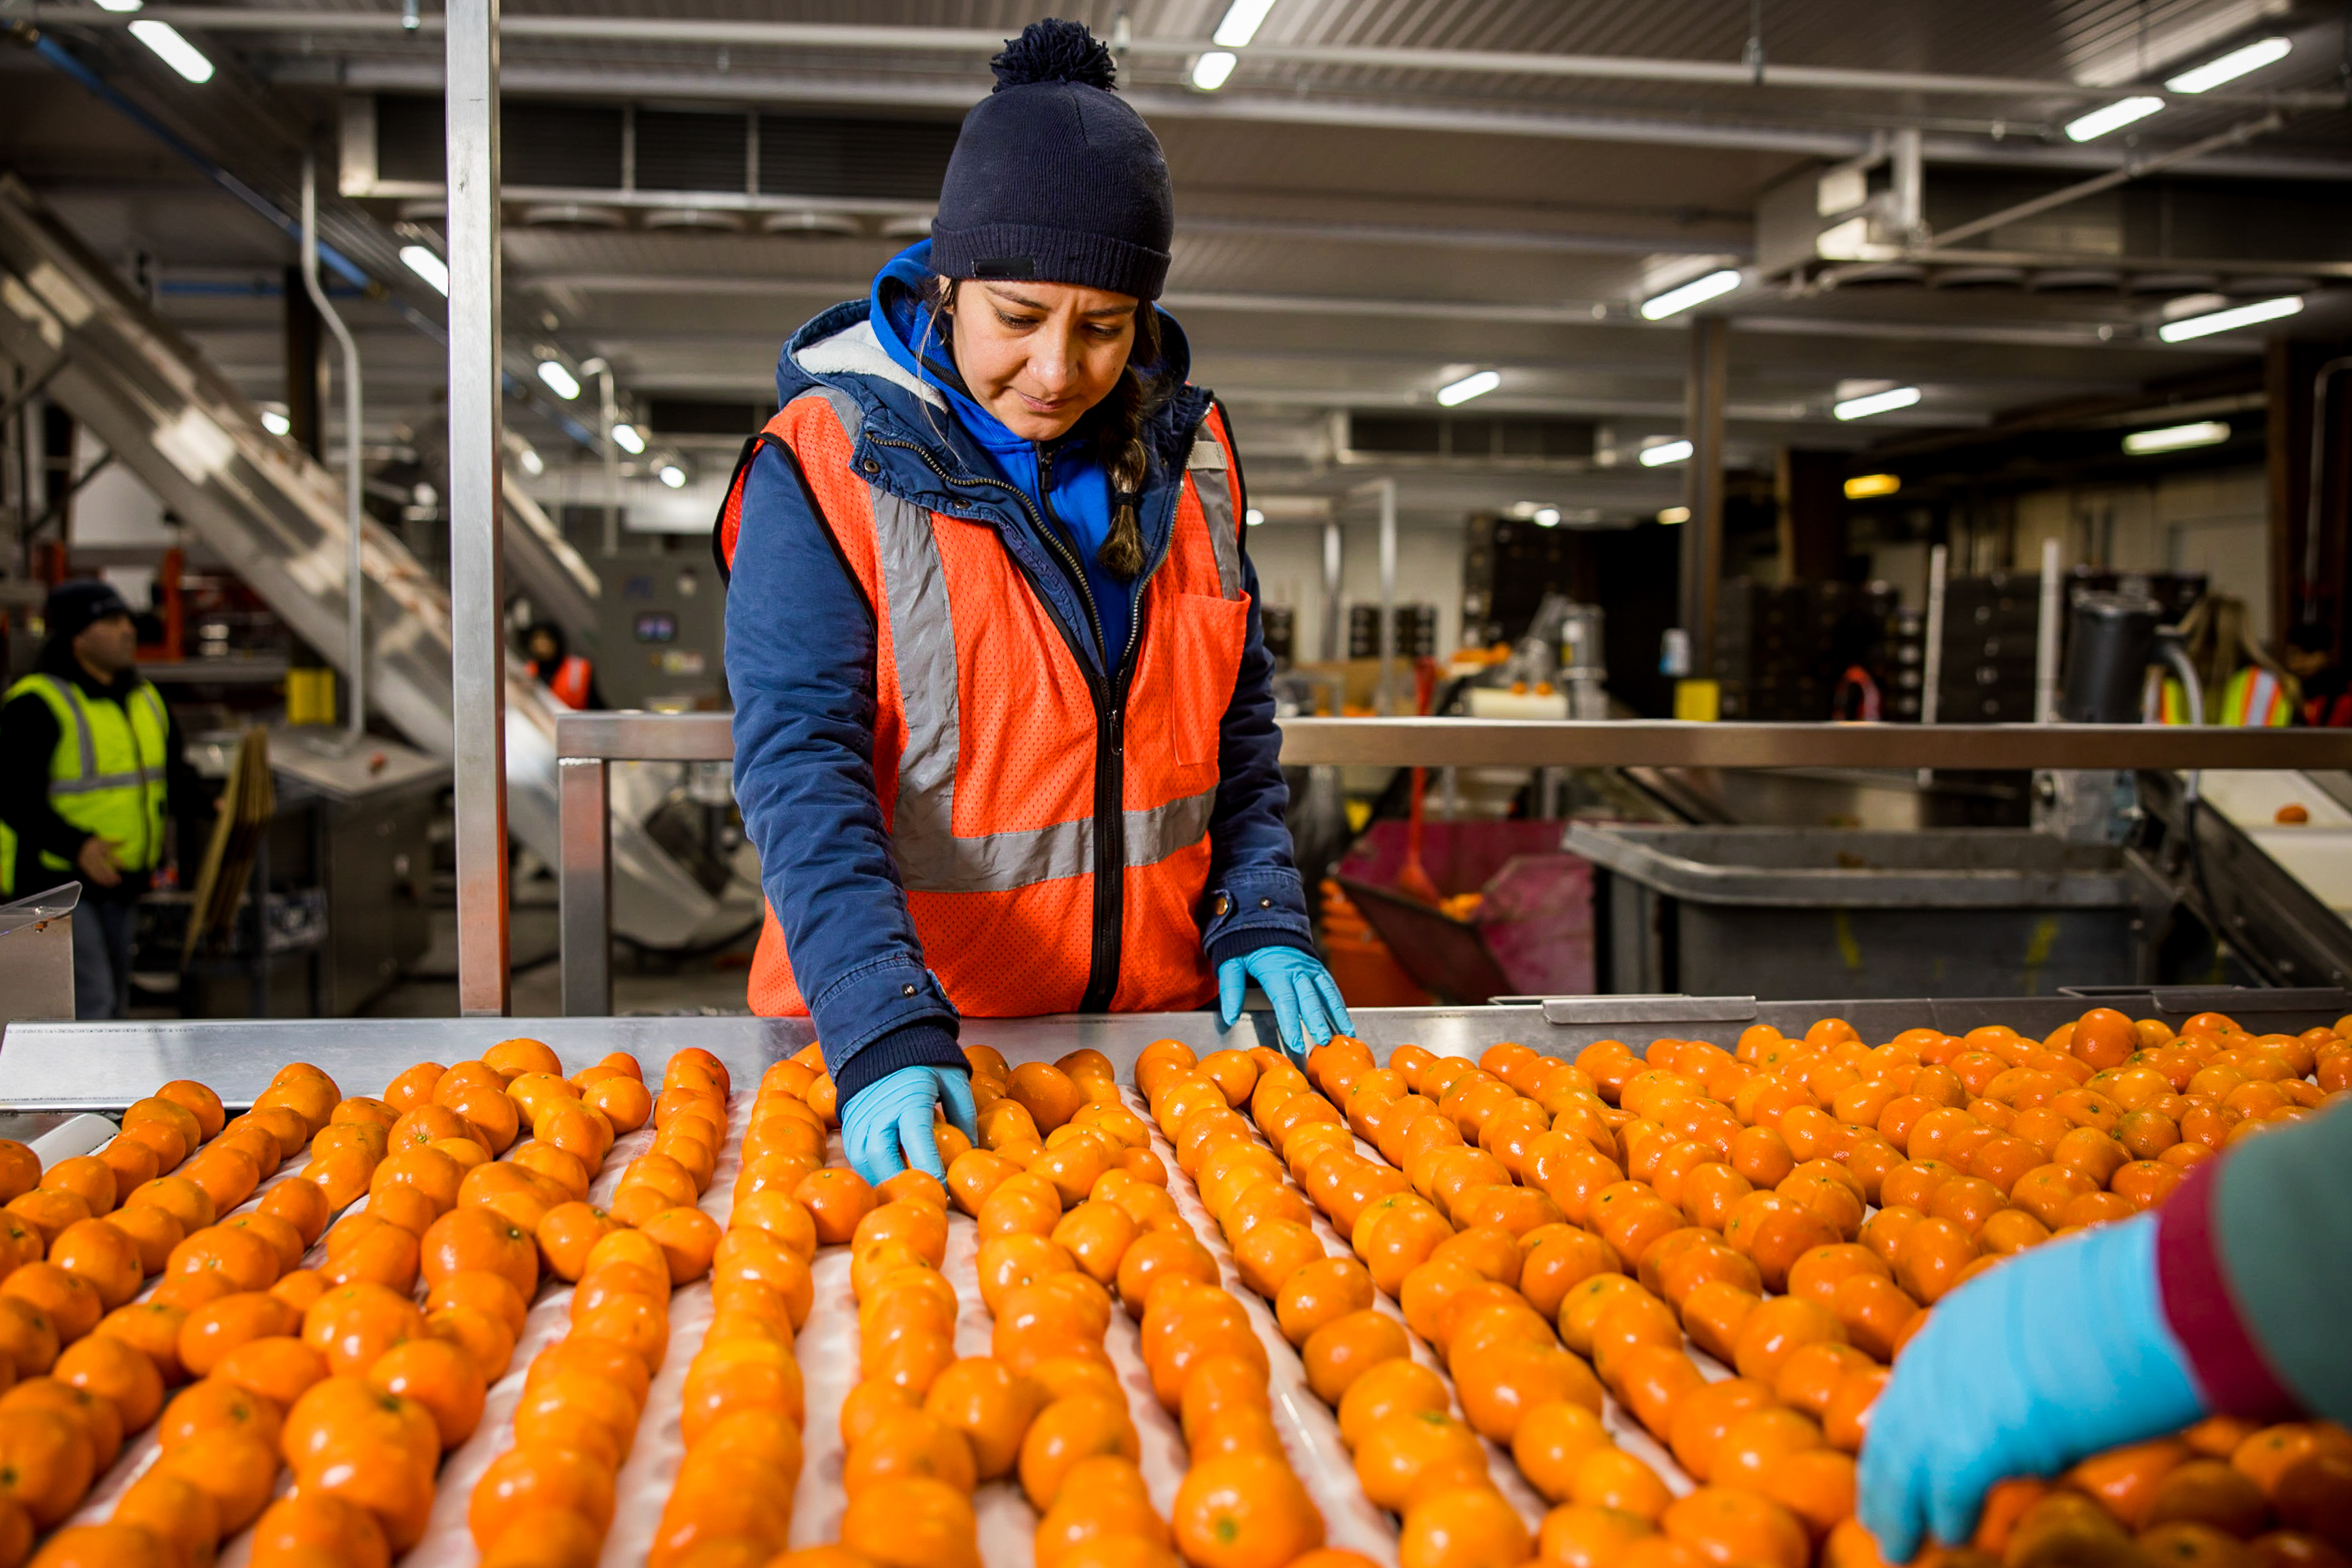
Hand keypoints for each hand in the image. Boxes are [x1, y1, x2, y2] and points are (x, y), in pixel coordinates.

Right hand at [75, 836, 122, 887]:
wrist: (79, 845)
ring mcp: (87, 863)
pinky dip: (98, 880)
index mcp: (98, 849)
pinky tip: (105, 884)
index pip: (109, 856)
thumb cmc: (95, 844)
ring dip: (105, 879)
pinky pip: (91, 875)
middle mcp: (92, 856)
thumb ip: (115, 843)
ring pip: (97, 872)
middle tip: (119, 881)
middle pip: (102, 866)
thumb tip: (125, 841)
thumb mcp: (104, 842)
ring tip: (113, 885)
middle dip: (111, 874)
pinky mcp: (83, 868)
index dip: (116, 862)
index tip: (123, 867)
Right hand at [842, 1065, 979, 1186]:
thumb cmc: (925, 1060)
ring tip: (902, 1193)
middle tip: (920, 1197)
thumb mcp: (953, 1078)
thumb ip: (964, 1112)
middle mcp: (879, 1110)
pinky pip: (854, 1153)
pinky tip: (885, 1179)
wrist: (883, 1039)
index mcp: (909, 1098)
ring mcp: (859, 1116)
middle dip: (901, 1181)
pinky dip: (869, 1170)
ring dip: (882, 1179)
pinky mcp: (847, 1121)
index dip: (929, 1167)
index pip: (917, 1140)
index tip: (943, 1189)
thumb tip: (971, 1150)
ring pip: (863, 1159)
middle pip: (883, 1155)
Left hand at [1217, 946, 1351, 1064]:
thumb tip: (1230, 1017)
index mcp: (1276, 969)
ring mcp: (1311, 968)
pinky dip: (1339, 1004)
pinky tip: (1344, 1021)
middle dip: (1318, 1022)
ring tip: (1346, 1034)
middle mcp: (1297, 969)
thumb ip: (1231, 989)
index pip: (1285, 1000)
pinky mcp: (1318, 968)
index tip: (1295, 1044)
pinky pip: (1331, 987)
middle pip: (1310, 999)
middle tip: (1324, 1042)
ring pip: (1327, 993)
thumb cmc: (1246, 946)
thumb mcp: (1231, 963)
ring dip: (1337, 1014)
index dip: (1291, 1023)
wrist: (1265, 921)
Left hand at [1857, 1216, 2205, 1561]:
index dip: (1906, 1415)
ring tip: (1895, 1542)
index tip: (1897, 1440)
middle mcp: (1943, 1352)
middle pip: (1894, 1421)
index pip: (1916, 1376)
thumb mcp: (2061, 1300)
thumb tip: (2052, 1370)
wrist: (2143, 1298)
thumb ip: (2034, 1338)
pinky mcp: (1972, 1440)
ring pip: (1903, 1460)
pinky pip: (1946, 1490)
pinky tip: (1950, 1538)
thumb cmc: (2129, 1293)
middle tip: (1876, 1506)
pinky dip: (1946, 1517)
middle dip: (1885, 1468)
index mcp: (1965, 1315)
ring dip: (1898, 1506)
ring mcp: (1950, 1395)